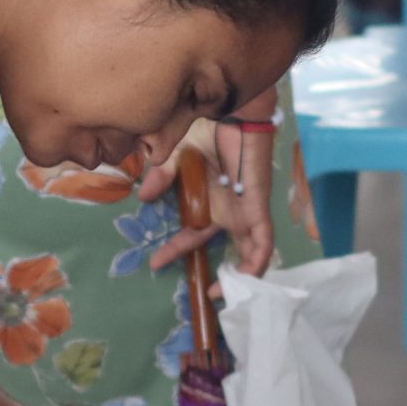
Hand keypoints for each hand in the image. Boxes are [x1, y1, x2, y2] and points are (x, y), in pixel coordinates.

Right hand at [136, 124, 275, 279]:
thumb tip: (143, 197)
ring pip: (251, 251)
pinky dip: (257, 263)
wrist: (235, 110)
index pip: (192, 233)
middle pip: (221, 246)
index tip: (155, 263)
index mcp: (209, 199)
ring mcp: (245, 210)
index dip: (174, 250)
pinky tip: (246, 278)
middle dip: (208, 271)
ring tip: (225, 295)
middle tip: (198, 292)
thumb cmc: (209, 127)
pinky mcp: (258, 207)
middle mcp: (228, 209)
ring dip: (242, 276)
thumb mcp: (176, 157)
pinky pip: (263, 242)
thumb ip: (162, 177)